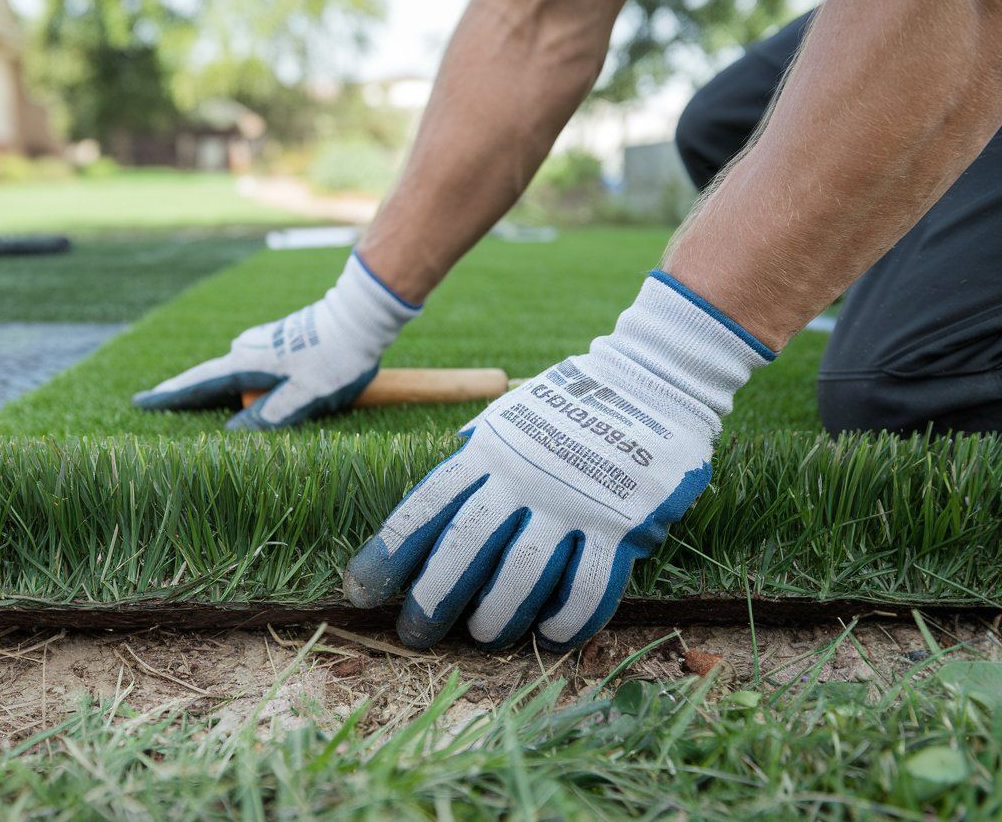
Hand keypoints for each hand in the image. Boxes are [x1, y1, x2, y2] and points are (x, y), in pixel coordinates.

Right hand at [133, 251, 419, 428]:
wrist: (361, 317)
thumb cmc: (336, 358)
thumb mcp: (305, 396)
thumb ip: (270, 416)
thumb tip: (234, 433)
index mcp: (248, 362)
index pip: (199, 383)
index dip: (169, 396)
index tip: (139, 402)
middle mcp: (249, 349)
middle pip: (211, 381)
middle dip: (189, 398)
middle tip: (154, 410)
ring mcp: (263, 344)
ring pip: (234, 377)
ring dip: (220, 394)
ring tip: (196, 411)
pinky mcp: (279, 344)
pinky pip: (252, 371)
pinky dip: (242, 385)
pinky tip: (244, 399)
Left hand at [343, 271, 775, 650]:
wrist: (653, 379)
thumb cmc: (569, 406)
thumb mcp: (507, 418)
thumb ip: (474, 459)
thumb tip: (435, 505)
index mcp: (489, 452)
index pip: (425, 508)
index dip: (387, 554)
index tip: (361, 590)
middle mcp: (524, 478)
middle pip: (464, 548)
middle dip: (433, 599)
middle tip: (415, 634)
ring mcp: (573, 502)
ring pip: (521, 576)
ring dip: (496, 615)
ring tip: (483, 637)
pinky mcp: (622, 524)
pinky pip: (588, 588)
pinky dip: (566, 619)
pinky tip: (550, 634)